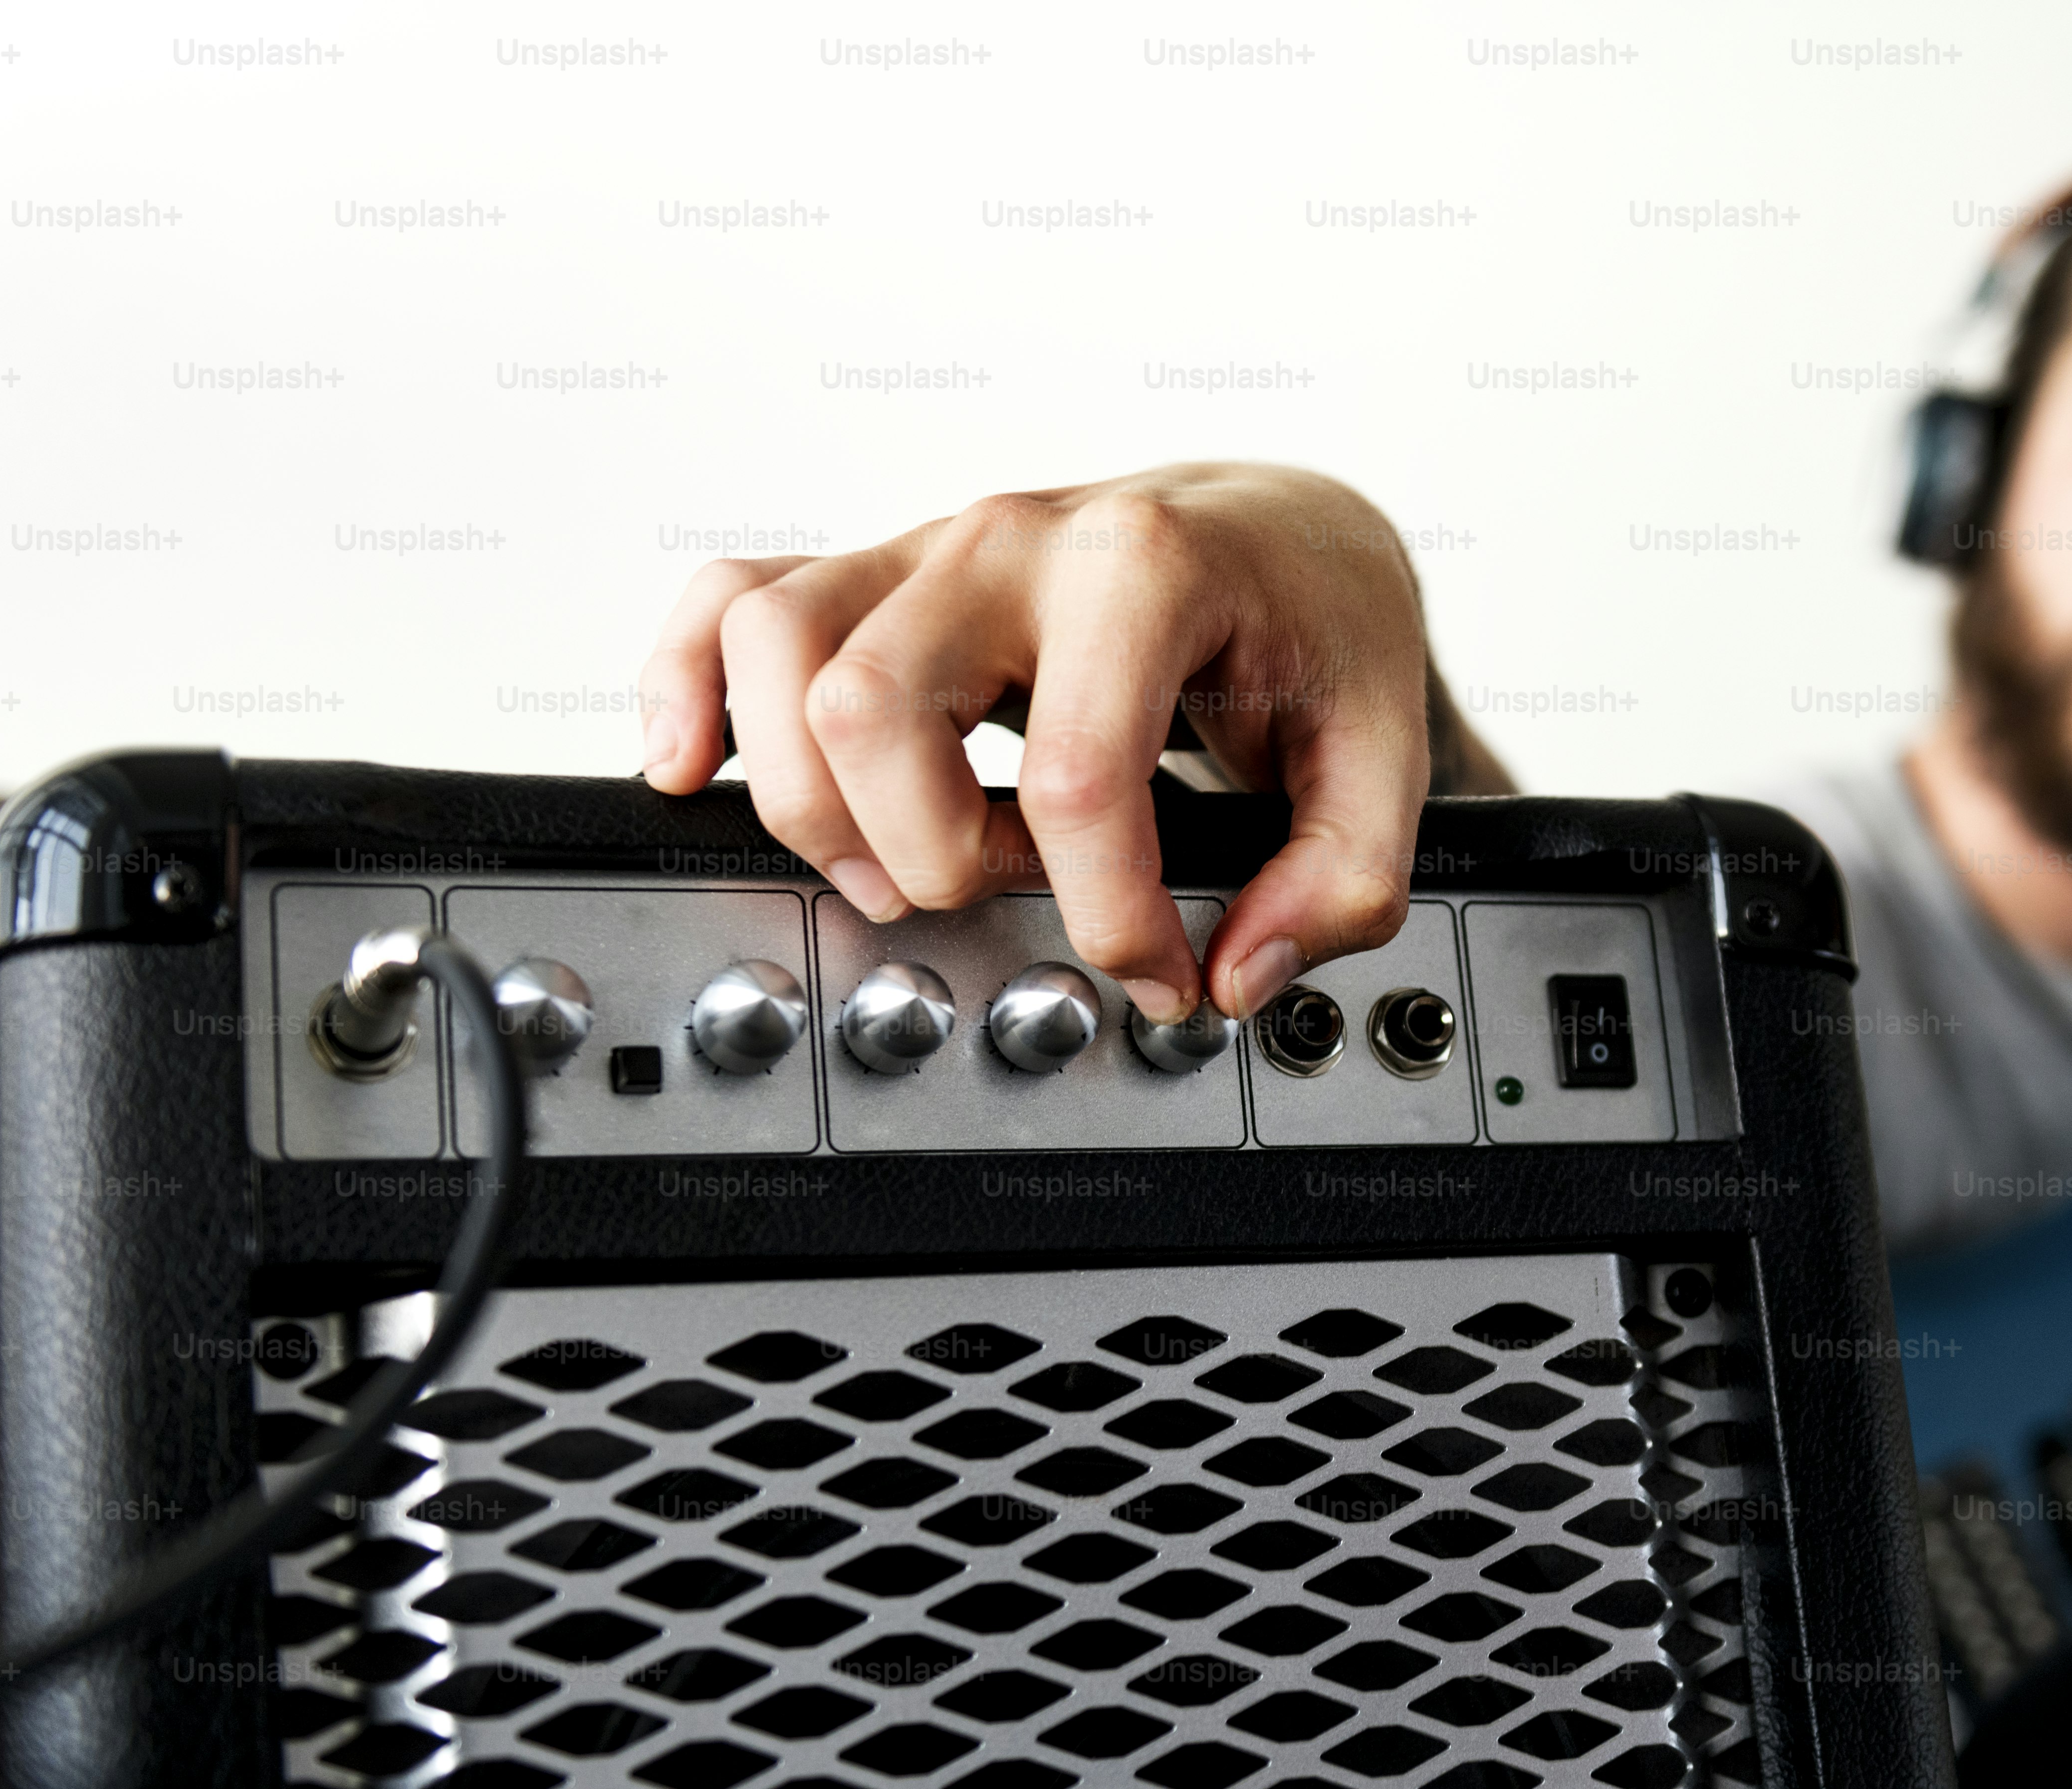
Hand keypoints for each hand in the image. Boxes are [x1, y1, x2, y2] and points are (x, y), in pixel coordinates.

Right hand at [638, 463, 1431, 1023]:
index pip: (1077, 778)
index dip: (1111, 915)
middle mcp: (1015, 540)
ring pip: (778, 655)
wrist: (1283, 535)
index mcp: (1146, 566)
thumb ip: (1342, 881)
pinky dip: (688, 687)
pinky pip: (731, 604)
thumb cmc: (1311, 626)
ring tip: (904, 859)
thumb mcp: (1383, 755)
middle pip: (872, 706)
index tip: (1162, 970)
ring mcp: (930, 551)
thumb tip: (1241, 968)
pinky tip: (696, 769)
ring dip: (818, 799)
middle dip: (927, 853)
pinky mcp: (877, 577)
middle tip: (1010, 892)